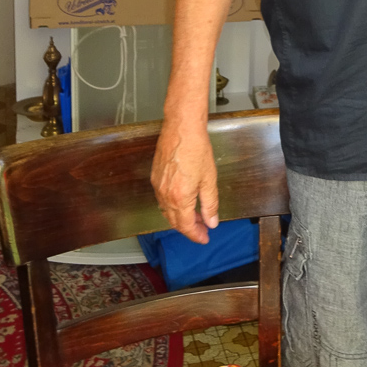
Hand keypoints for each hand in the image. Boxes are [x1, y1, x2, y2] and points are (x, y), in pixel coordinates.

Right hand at [151, 119, 218, 242]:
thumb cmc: (196, 149)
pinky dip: (172, 206)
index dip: (196, 235)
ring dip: (180, 218)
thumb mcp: (209, 179)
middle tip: (202, 229)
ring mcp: (157, 186)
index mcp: (179, 198)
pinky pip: (161, 199)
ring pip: (166, 211)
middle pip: (174, 221)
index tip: (204, 238)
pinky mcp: (155, 177)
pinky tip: (182, 202)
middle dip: (188, 228)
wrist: (181, 128)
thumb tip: (212, 222)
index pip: (186, 226)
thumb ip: (210, 204)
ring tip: (195, 217)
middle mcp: (165, 195)